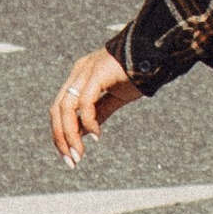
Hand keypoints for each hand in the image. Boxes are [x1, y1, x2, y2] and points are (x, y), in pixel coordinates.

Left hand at [51, 49, 141, 166]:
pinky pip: (85, 101)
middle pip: (57, 109)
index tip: (69, 155)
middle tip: (72, 160)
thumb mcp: (115, 98)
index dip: (60, 132)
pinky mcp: (97, 73)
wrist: (155, 53)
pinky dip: (88, 121)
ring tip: (80, 153)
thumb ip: (98, 113)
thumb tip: (82, 134)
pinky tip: (97, 135)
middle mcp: (78, 72)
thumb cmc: (137, 73)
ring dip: (70, 134)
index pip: (59, 108)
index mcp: (79, 76)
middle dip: (61, 137)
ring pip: (66, 107)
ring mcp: (86, 71)